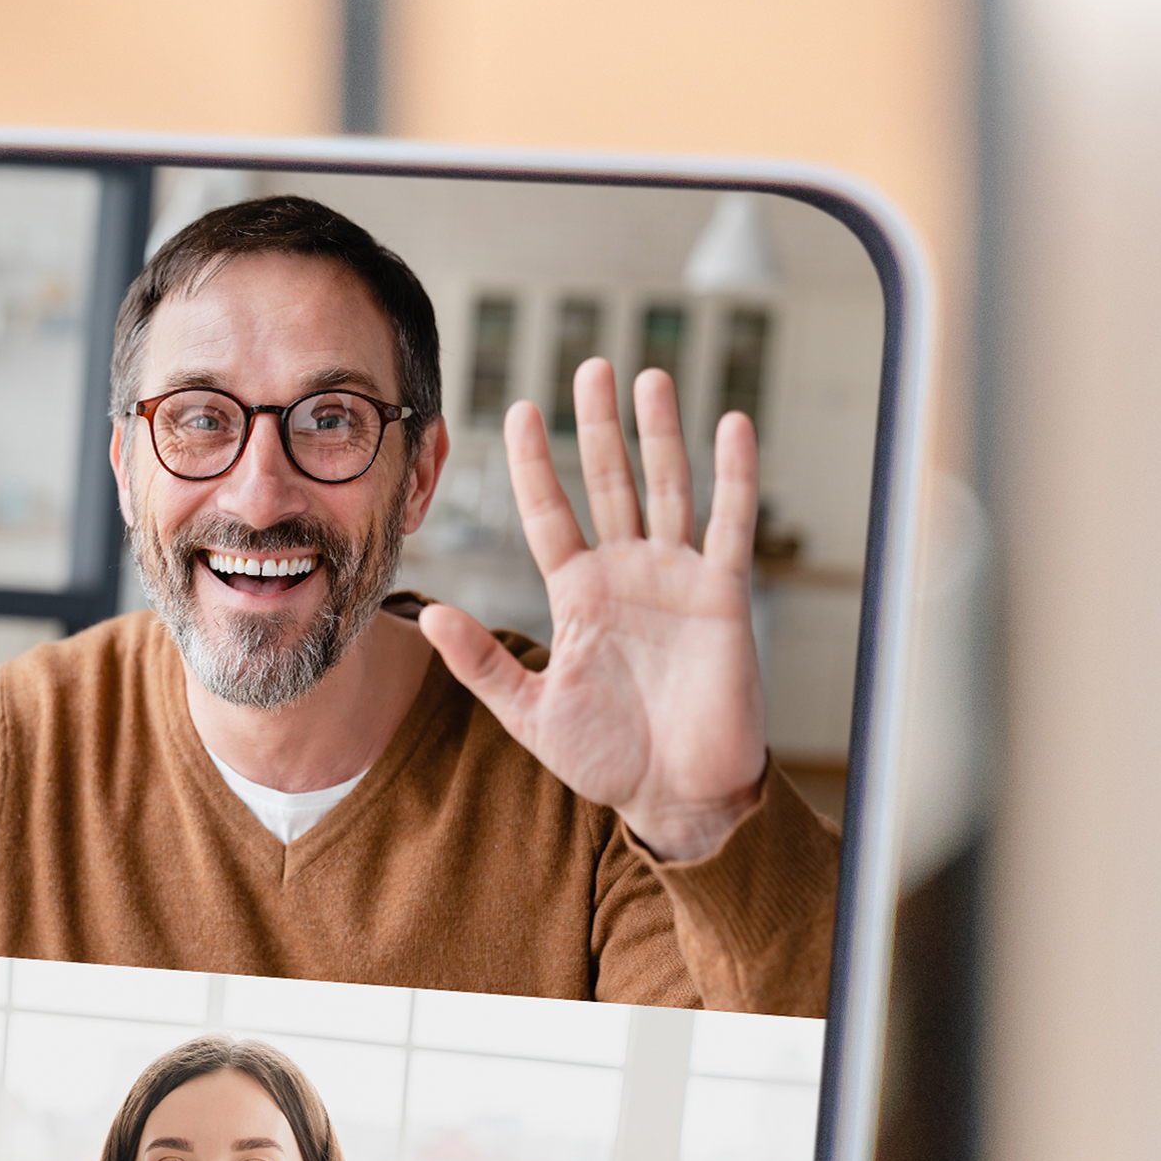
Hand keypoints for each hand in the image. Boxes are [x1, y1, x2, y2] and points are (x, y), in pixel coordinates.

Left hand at [419, 362, 770, 867]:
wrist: (676, 794)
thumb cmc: (607, 758)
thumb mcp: (528, 711)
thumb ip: (480, 663)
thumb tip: (425, 616)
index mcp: (577, 595)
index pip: (549, 512)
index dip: (533, 464)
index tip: (517, 409)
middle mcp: (626, 574)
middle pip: (608, 482)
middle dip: (598, 426)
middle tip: (590, 367)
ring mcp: (676, 578)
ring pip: (667, 488)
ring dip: (660, 434)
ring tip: (650, 377)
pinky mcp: (723, 595)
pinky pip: (730, 524)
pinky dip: (735, 474)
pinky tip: (730, 424)